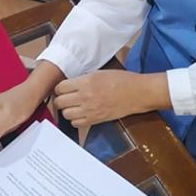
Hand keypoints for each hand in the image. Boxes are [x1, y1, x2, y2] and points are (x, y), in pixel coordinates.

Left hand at [53, 69, 170, 127]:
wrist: (136, 93)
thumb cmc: (120, 79)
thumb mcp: (99, 72)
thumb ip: (83, 79)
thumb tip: (70, 84)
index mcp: (86, 82)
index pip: (60, 87)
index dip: (60, 88)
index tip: (64, 88)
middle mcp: (85, 96)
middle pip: (60, 102)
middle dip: (61, 99)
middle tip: (67, 97)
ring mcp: (89, 110)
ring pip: (66, 114)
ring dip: (68, 109)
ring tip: (74, 105)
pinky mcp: (95, 120)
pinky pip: (75, 123)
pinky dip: (75, 119)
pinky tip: (81, 113)